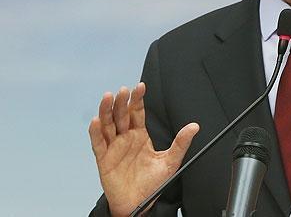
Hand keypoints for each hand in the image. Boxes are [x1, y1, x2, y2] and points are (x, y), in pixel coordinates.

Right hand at [88, 83, 198, 216]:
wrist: (139, 203)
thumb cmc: (152, 183)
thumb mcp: (171, 161)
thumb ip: (181, 143)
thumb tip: (194, 127)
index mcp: (140, 135)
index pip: (137, 112)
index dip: (137, 99)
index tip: (140, 87)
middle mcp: (125, 138)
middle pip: (121, 115)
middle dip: (121, 102)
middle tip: (123, 90)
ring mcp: (113, 147)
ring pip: (107, 125)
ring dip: (106, 111)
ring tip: (108, 97)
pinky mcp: (104, 159)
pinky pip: (98, 144)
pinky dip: (96, 132)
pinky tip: (96, 121)